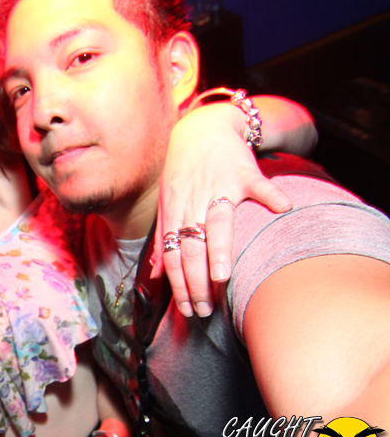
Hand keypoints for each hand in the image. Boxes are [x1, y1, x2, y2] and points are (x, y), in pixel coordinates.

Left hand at [152, 101, 292, 316]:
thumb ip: (163, 239)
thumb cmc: (184, 170)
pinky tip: (284, 209)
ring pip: (216, 224)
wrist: (203, 127)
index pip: (173, 256)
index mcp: (174, 213)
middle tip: (205, 310)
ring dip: (220, 251)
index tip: (188, 310)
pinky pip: (257, 185)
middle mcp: (192, 203)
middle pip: (191, 248)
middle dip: (196, 282)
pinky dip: (271, 195)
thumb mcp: (167, 203)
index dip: (179, 285)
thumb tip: (153, 274)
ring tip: (223, 278)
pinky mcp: (242, 172)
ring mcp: (217, 187)